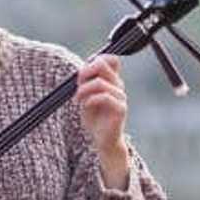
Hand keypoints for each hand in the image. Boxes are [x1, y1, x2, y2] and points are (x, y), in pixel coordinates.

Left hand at [75, 55, 129, 188]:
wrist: (103, 140)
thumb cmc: (94, 118)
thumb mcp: (86, 96)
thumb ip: (86, 82)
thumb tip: (83, 69)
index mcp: (112, 81)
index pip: (112, 59)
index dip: (96, 60)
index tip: (84, 73)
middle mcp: (119, 86)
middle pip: (103, 65)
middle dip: (85, 72)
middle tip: (77, 85)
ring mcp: (121, 97)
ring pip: (100, 83)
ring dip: (83, 90)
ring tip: (77, 100)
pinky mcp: (121, 109)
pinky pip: (104, 97)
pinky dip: (90, 100)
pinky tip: (86, 106)